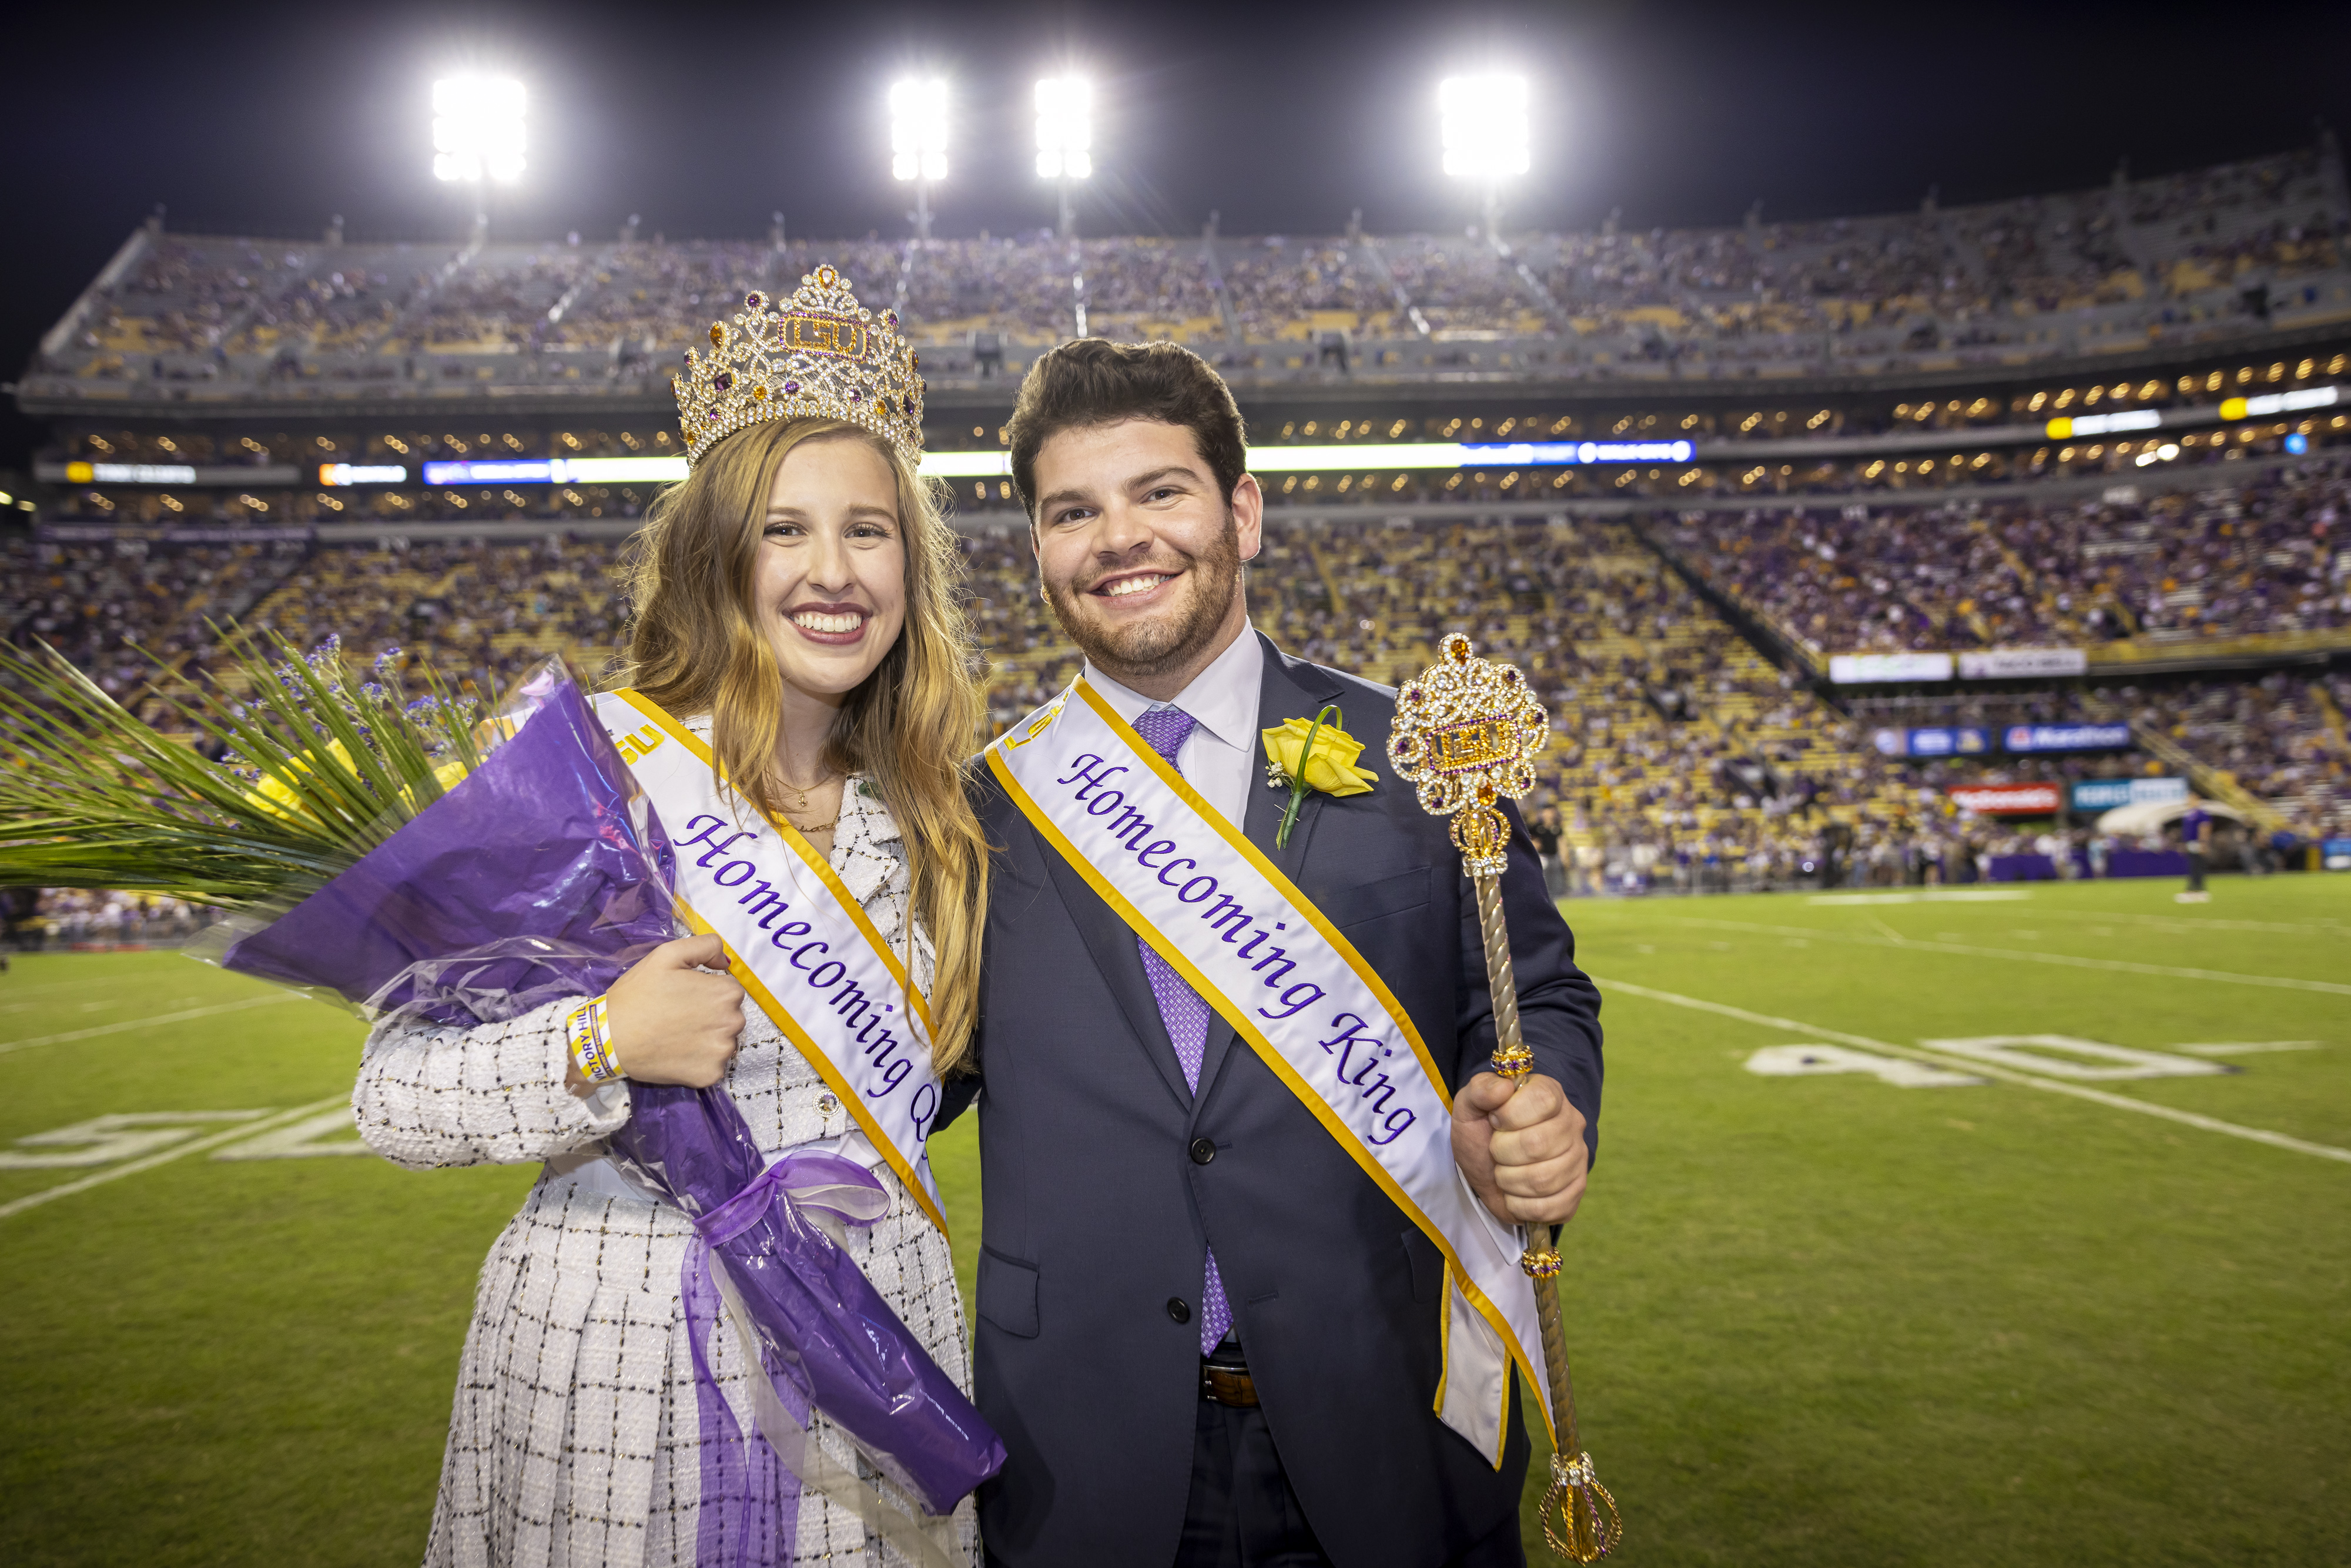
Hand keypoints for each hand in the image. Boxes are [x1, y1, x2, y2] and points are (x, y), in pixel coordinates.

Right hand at [599, 933, 744, 1087]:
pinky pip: (713, 1065)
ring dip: (707, 1039)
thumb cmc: (638, 994)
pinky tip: (678, 1054)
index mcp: (727, 992)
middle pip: (729, 1016)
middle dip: (710, 1014)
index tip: (683, 997)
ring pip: (723, 1041)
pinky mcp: (711, 1075)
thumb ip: (705, 946)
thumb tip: (725, 962)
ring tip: (677, 1036)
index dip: (706, 991)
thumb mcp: (667, 955)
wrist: (610, 1038)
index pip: (728, 989)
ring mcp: (723, 1052)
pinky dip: (699, 1061)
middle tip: (678, 1017)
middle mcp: (733, 1022)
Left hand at [1451, 1070, 1588, 1227]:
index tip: (1495, 1121)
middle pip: (1539, 1144)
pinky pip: (1550, 1208)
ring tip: (1503, 1173)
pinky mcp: (1575, 1192)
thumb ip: (1480, 1089)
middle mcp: (1572, 1124)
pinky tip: (1515, 1194)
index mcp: (1550, 1094)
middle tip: (1495, 1151)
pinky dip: (1521, 1206)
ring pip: (1543, 1180)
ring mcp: (1578, 1160)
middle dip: (1502, 1153)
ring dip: (1509, 1181)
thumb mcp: (1470, 1106)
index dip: (1511, 1115)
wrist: (1485, 1170)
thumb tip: (1504, 1088)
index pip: (1543, 1101)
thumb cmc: (1481, 1133)